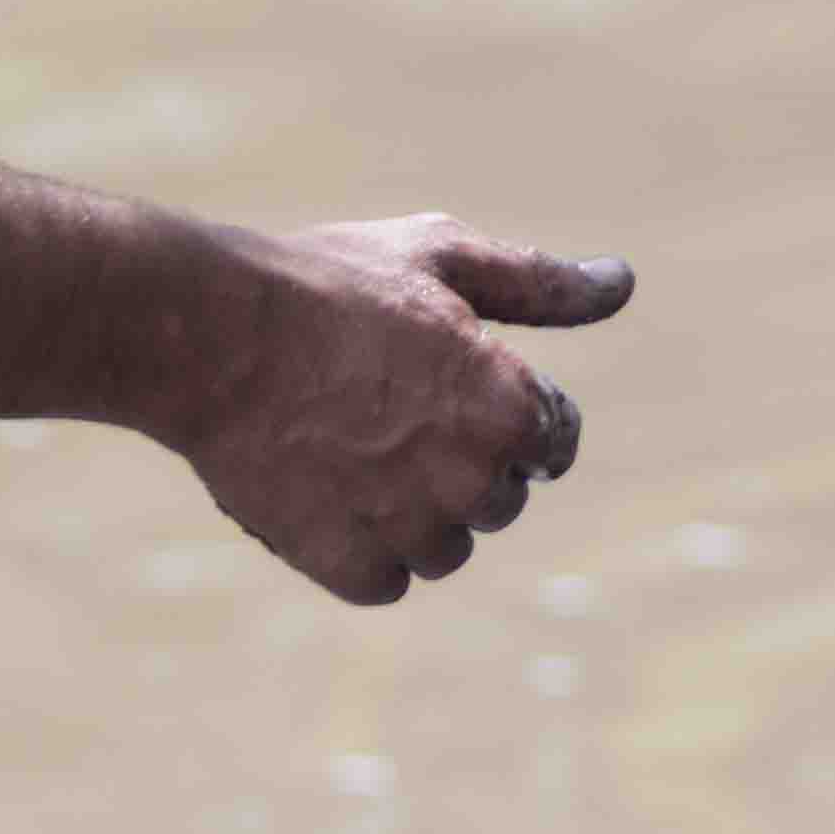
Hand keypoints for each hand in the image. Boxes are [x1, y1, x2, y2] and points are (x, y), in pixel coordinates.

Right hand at [168, 216, 634, 603]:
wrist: (214, 337)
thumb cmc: (333, 284)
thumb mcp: (444, 255)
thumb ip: (541, 283)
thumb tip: (620, 282)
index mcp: (509, 406)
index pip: (555, 443)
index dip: (513, 410)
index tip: (455, 384)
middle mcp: (471, 479)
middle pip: (501, 498)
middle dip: (463, 460)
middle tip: (393, 407)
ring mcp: (407, 529)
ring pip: (447, 547)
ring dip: (417, 511)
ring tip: (355, 447)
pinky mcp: (345, 566)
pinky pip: (387, 578)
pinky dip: (365, 546)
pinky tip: (327, 488)